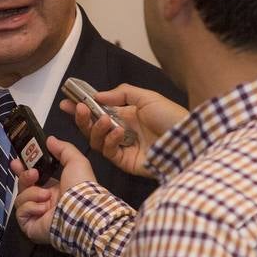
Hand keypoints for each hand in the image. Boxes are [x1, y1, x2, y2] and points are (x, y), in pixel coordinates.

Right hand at [12, 137, 94, 244]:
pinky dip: (30, 208)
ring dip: (31, 193)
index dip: (22, 170)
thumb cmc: (81, 187)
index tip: (16, 162)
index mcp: (53, 189)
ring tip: (45, 195)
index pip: (33, 179)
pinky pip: (21, 213)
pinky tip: (42, 208)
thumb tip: (49, 139)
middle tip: (31, 174)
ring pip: (20, 199)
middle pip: (23, 187)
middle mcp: (44, 202)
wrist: (81, 211)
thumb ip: (63, 149)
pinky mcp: (30, 226)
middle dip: (23, 177)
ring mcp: (36, 215)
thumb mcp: (75, 161)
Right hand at [60, 82, 185, 176]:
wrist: (188, 140)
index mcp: (127, 115)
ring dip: (96, 129)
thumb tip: (98, 96)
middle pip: (93, 127)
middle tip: (76, 109)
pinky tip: (118, 132)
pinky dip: (110, 141)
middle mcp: (123, 131)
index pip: (99, 111)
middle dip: (81, 118)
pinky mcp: (127, 162)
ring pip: (97, 141)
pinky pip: (109, 152)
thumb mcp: (147, 97)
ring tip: (103, 119)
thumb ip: (122, 95)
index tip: (67, 101)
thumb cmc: (171, 117)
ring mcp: (124, 148)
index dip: (83, 107)